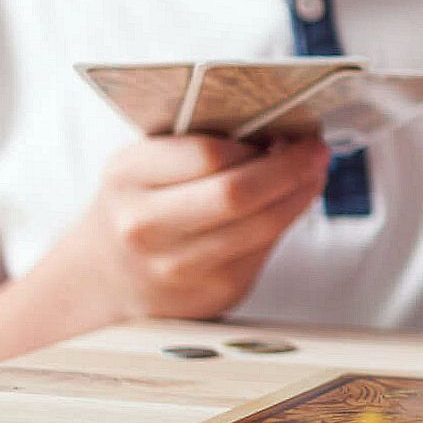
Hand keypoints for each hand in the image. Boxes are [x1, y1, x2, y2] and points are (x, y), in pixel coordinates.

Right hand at [57, 136, 330, 321]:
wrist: (106, 276)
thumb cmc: (139, 204)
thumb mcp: (147, 163)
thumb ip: (201, 144)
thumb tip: (280, 133)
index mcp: (128, 177)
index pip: (208, 154)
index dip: (259, 143)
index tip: (291, 130)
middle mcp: (146, 227)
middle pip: (238, 193)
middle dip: (290, 167)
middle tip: (315, 151)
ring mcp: (178, 267)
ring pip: (262, 226)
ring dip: (300, 195)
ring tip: (313, 174)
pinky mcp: (213, 293)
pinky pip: (265, 250)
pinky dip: (286, 221)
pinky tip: (291, 204)